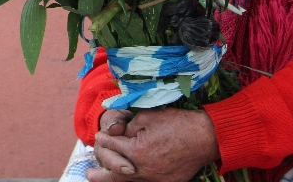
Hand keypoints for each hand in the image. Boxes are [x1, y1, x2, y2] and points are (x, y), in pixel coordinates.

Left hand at [85, 108, 219, 181]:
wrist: (204, 137)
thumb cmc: (176, 123)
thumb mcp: (147, 117)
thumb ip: (128, 126)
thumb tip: (117, 133)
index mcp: (136, 150)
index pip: (112, 146)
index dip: (105, 139)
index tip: (99, 136)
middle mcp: (142, 168)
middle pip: (114, 170)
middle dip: (100, 167)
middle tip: (88, 172)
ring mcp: (154, 178)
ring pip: (127, 181)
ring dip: (110, 180)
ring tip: (95, 179)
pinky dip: (131, 181)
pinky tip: (124, 179)